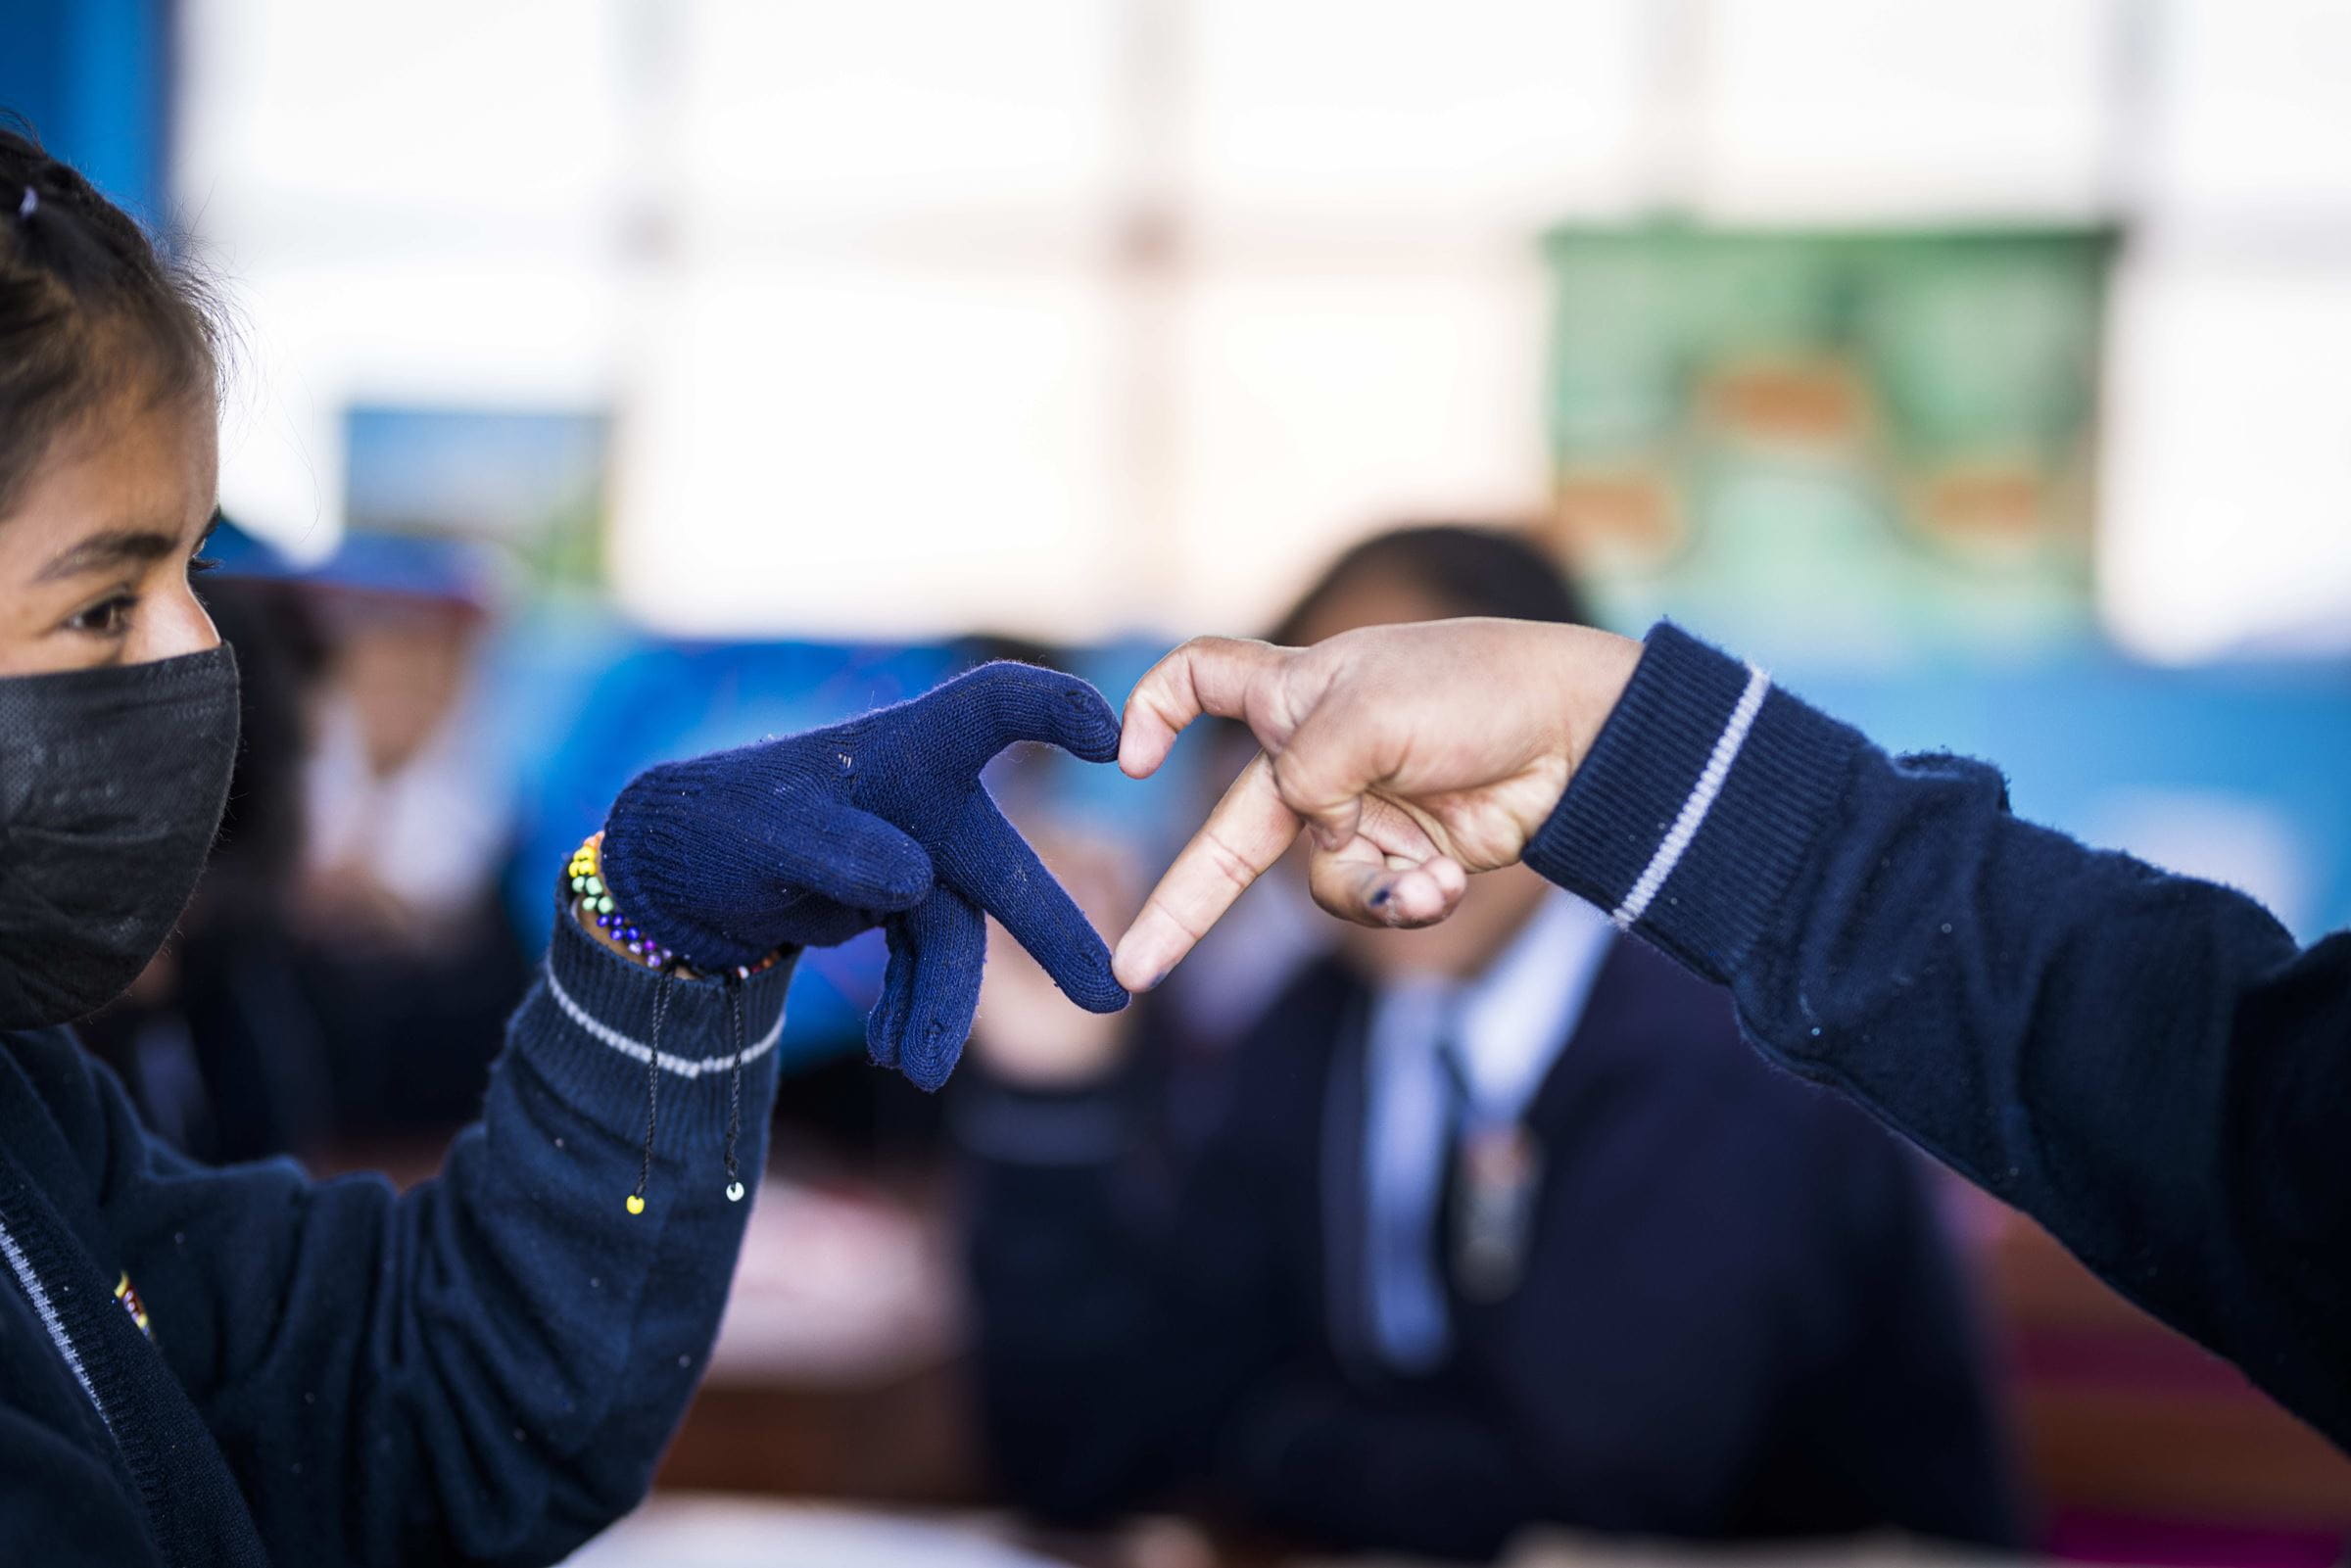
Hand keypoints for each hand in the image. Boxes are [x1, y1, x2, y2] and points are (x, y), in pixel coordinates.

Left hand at [601, 662, 1129, 1089]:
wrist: (681, 866)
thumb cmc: (719, 822)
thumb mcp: (764, 834)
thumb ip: (835, 851)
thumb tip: (914, 882)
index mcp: (903, 750)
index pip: (991, 708)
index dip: (1054, 709)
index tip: (1110, 736)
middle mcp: (925, 798)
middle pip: (999, 861)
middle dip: (1051, 931)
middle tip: (1106, 997)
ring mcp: (918, 853)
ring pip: (959, 933)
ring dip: (943, 1004)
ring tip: (916, 1073)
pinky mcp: (900, 903)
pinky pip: (926, 960)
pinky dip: (913, 1005)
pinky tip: (892, 1051)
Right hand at [1111, 617, 1640, 990]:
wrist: (1580, 737)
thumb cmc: (1475, 690)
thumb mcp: (1371, 710)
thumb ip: (1309, 772)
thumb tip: (1312, 832)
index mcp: (1294, 693)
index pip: (1202, 680)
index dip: (1155, 709)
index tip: (1129, 759)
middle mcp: (1317, 755)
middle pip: (1230, 835)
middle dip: (1183, 907)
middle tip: (1132, 972)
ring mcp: (1362, 812)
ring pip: (1319, 883)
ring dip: (1371, 886)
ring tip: (1427, 874)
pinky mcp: (1409, 859)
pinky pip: (1374, 904)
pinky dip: (1406, 902)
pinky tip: (1447, 883)